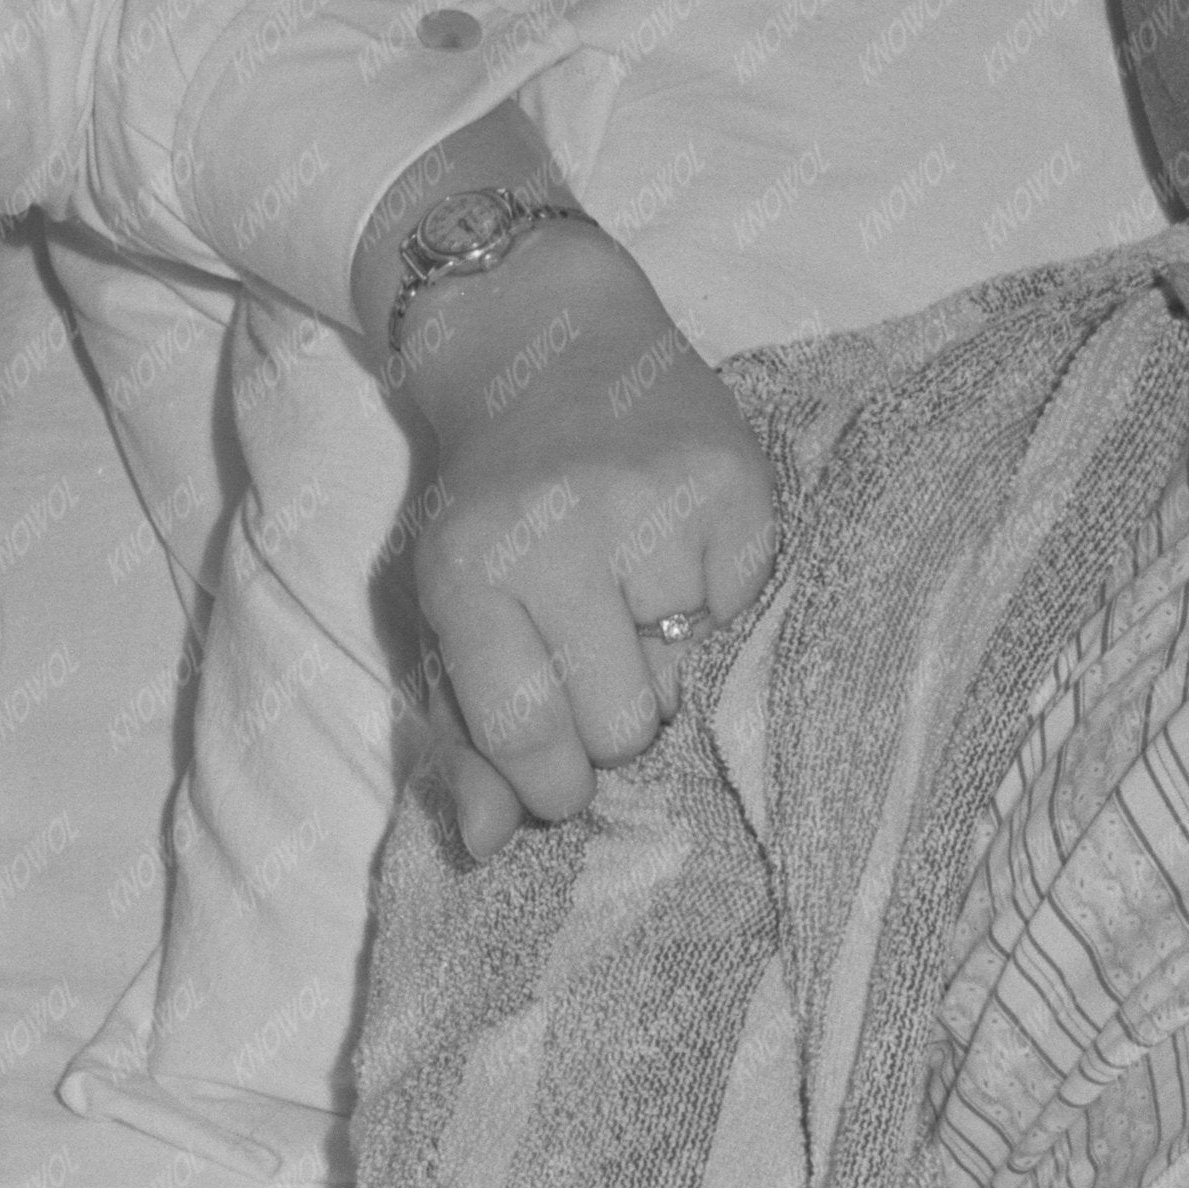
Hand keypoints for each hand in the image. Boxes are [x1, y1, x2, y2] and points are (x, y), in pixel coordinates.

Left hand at [392, 226, 777, 858]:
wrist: (547, 342)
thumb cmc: (489, 500)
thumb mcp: (443, 608)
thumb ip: (459, 730)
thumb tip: (489, 845)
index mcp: (471, 575)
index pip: (529, 737)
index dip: (554, 784)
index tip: (562, 773)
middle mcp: (558, 536)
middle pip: (624, 726)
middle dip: (615, 713)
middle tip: (598, 650)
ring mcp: (654, 506)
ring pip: (692, 676)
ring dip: (667, 649)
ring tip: (633, 581)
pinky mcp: (736, 483)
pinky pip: (745, 612)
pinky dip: (718, 596)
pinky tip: (678, 544)